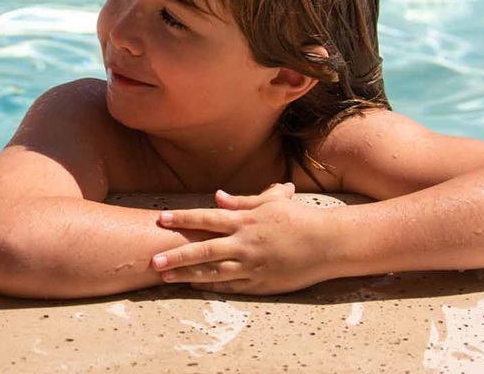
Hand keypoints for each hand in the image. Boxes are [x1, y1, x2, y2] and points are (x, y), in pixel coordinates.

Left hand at [150, 183, 334, 293]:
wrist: (329, 244)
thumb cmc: (299, 219)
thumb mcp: (271, 203)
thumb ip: (242, 201)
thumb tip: (216, 196)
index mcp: (246, 221)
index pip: (207, 218)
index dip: (182, 218)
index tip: (161, 219)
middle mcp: (245, 244)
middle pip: (204, 250)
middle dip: (176, 256)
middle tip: (153, 261)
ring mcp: (253, 266)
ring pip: (213, 272)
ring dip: (187, 275)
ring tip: (164, 277)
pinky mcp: (261, 283)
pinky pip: (232, 286)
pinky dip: (211, 286)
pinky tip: (193, 285)